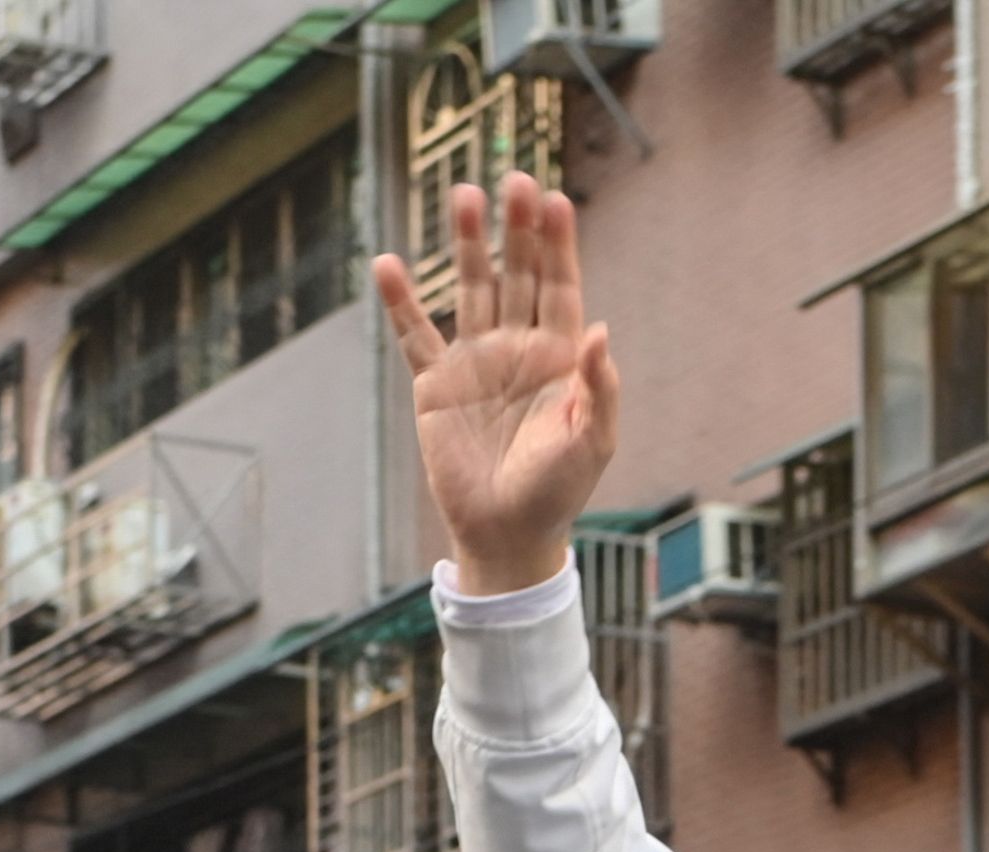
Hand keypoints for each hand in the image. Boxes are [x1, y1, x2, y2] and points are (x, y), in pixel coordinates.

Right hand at [371, 174, 618, 597]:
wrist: (507, 534)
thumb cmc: (557, 492)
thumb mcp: (591, 443)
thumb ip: (598, 388)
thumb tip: (600, 331)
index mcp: (558, 357)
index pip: (560, 287)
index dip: (558, 245)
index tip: (557, 202)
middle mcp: (516, 348)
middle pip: (516, 274)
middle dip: (516, 229)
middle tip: (514, 180)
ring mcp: (474, 361)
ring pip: (470, 289)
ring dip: (467, 244)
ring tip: (463, 194)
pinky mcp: (435, 384)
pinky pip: (414, 335)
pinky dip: (401, 303)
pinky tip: (389, 264)